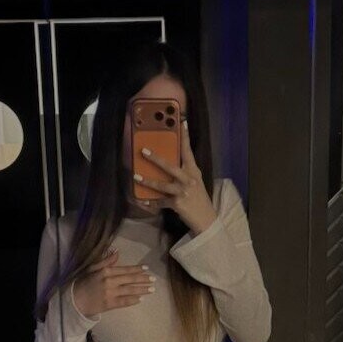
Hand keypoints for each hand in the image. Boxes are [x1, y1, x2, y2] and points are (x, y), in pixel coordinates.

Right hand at [71, 247, 155, 316]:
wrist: (75, 300)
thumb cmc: (83, 283)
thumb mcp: (93, 268)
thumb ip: (106, 261)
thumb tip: (117, 253)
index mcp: (106, 271)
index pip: (125, 269)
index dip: (137, 269)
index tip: (147, 268)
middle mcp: (110, 281)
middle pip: (130, 279)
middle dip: (143, 279)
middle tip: (153, 279)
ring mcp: (110, 293)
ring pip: (130, 290)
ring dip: (142, 289)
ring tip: (151, 289)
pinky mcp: (110, 304)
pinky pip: (124, 302)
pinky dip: (133, 300)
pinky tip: (141, 299)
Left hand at [133, 120, 217, 234]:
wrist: (206, 218)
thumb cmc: (198, 198)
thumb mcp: (195, 182)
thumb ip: (185, 172)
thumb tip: (169, 163)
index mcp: (194, 171)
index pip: (188, 151)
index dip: (185, 137)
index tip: (182, 122)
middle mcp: (188, 180)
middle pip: (170, 166)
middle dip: (156, 158)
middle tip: (144, 151)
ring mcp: (182, 192)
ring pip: (162, 185)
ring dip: (147, 181)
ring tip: (136, 176)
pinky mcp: (177, 204)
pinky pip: (160, 202)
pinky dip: (151, 202)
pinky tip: (143, 201)